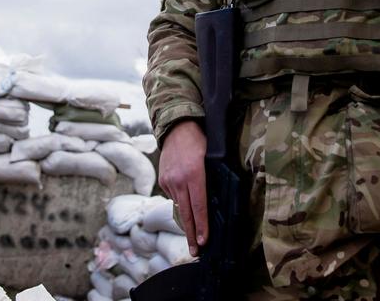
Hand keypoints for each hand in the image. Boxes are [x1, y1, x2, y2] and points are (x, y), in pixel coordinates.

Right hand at [158, 120, 207, 256]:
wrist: (176, 128)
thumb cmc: (199, 141)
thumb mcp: (211, 158)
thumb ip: (211, 179)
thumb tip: (215, 201)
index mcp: (194, 175)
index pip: (199, 206)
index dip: (202, 226)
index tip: (203, 241)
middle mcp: (179, 180)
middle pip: (186, 213)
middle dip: (191, 234)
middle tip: (195, 251)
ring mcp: (169, 181)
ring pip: (180, 206)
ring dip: (187, 218)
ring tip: (193, 232)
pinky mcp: (163, 180)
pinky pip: (174, 196)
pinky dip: (181, 201)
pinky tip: (186, 199)